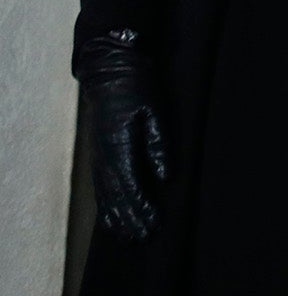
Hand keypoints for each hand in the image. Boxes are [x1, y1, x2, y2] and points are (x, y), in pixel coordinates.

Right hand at [78, 31, 168, 240]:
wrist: (111, 72)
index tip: (154, 223)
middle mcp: (105, 156)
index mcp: (119, 146)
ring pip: (106, 196)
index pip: (131, 184)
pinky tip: (112, 218)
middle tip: (145, 238)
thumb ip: (160, 144)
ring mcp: (99, 156)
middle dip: (131, 219)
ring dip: (117, 217)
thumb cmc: (137, 88)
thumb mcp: (155, 111)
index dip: (142, 206)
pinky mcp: (99, 154)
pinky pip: (100, 188)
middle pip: (117, 196)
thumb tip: (165, 176)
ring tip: (129, 237)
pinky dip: (106, 206)